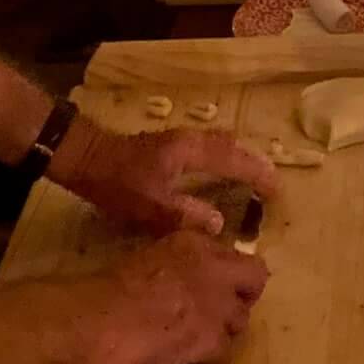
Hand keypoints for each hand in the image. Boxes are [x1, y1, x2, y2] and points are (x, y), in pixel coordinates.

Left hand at [49, 116, 276, 236]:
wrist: (87, 158)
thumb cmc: (119, 183)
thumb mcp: (150, 206)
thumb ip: (185, 215)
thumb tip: (221, 224)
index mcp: (190, 151)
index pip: (233, 159)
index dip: (257, 173)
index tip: (276, 190)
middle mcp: (191, 139)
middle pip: (232, 146)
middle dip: (254, 163)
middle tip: (271, 184)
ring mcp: (181, 139)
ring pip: (221, 144)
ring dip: (240, 159)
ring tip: (255, 177)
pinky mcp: (172, 145)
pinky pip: (210, 147)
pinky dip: (225, 158)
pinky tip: (222, 172)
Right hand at [84, 231, 268, 363]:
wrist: (101, 315)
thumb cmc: (112, 287)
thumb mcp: (153, 255)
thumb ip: (181, 262)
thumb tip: (189, 279)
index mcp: (197, 243)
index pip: (232, 254)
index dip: (227, 275)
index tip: (216, 288)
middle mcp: (215, 267)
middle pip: (255, 278)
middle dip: (245, 295)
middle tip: (224, 312)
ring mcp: (216, 303)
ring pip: (242, 320)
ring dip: (225, 331)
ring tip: (203, 340)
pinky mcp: (211, 338)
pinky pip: (225, 353)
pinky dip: (211, 362)